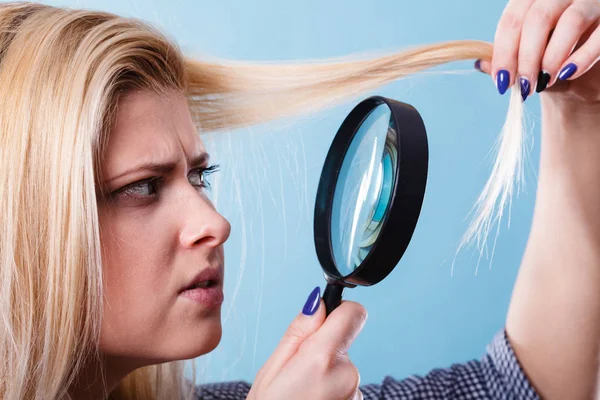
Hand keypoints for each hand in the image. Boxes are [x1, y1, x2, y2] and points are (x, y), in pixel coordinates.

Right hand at [246, 294, 366, 399]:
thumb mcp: (271, 371)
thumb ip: (298, 333)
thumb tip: (317, 303)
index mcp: (321, 359)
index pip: (353, 314)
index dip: (339, 312)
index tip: (324, 321)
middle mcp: (347, 376)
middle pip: (343, 345)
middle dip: (322, 352)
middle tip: (296, 376)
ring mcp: (355, 396)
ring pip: (343, 371)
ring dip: (327, 379)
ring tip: (301, 397)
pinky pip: (346, 391)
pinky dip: (332, 396)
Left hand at [476, 0, 599, 106]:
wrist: (585, 77)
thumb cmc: (550, 64)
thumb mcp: (525, 63)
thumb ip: (504, 60)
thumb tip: (480, 63)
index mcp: (531, 0)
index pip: (512, 19)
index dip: (504, 52)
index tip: (501, 81)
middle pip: (537, 18)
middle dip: (526, 57)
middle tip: (522, 87)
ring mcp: (589, 1)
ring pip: (570, 21)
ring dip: (552, 57)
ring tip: (544, 82)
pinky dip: (582, 57)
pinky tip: (567, 73)